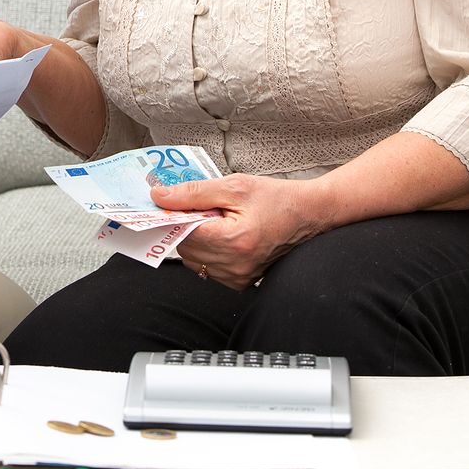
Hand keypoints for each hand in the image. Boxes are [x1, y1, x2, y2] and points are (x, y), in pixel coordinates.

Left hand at [152, 173, 321, 289]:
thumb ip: (194, 192)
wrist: (308, 215)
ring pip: (192, 260)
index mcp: (234, 241)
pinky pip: (207, 268)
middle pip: (185, 248)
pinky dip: (207, 252)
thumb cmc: (276, 198)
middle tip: (202, 208)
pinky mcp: (241, 282)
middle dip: (186, 226)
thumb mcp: (234, 186)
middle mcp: (235, 265)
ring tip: (217, 221)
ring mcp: (238, 278)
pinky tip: (223, 235)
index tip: (170, 201)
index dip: (174, 215)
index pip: (183, 233)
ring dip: (196, 240)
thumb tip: (160, 197)